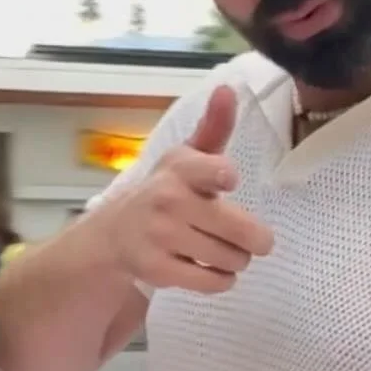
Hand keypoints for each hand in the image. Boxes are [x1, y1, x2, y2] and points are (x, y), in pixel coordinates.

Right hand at [102, 84, 273, 295]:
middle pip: (239, 229)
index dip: (222, 175)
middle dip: (256, 239)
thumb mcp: (187, 158)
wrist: (114, 234)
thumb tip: (228, 89)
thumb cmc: (165, 192)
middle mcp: (168, 200)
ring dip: (239, 259)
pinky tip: (215, 270)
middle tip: (256, 240)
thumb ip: (213, 128)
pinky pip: (213, 282)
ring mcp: (162, 237)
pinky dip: (223, 280)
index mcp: (180, 168)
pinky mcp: (159, 270)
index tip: (229, 181)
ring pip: (231, 258)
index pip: (209, 169)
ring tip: (229, 252)